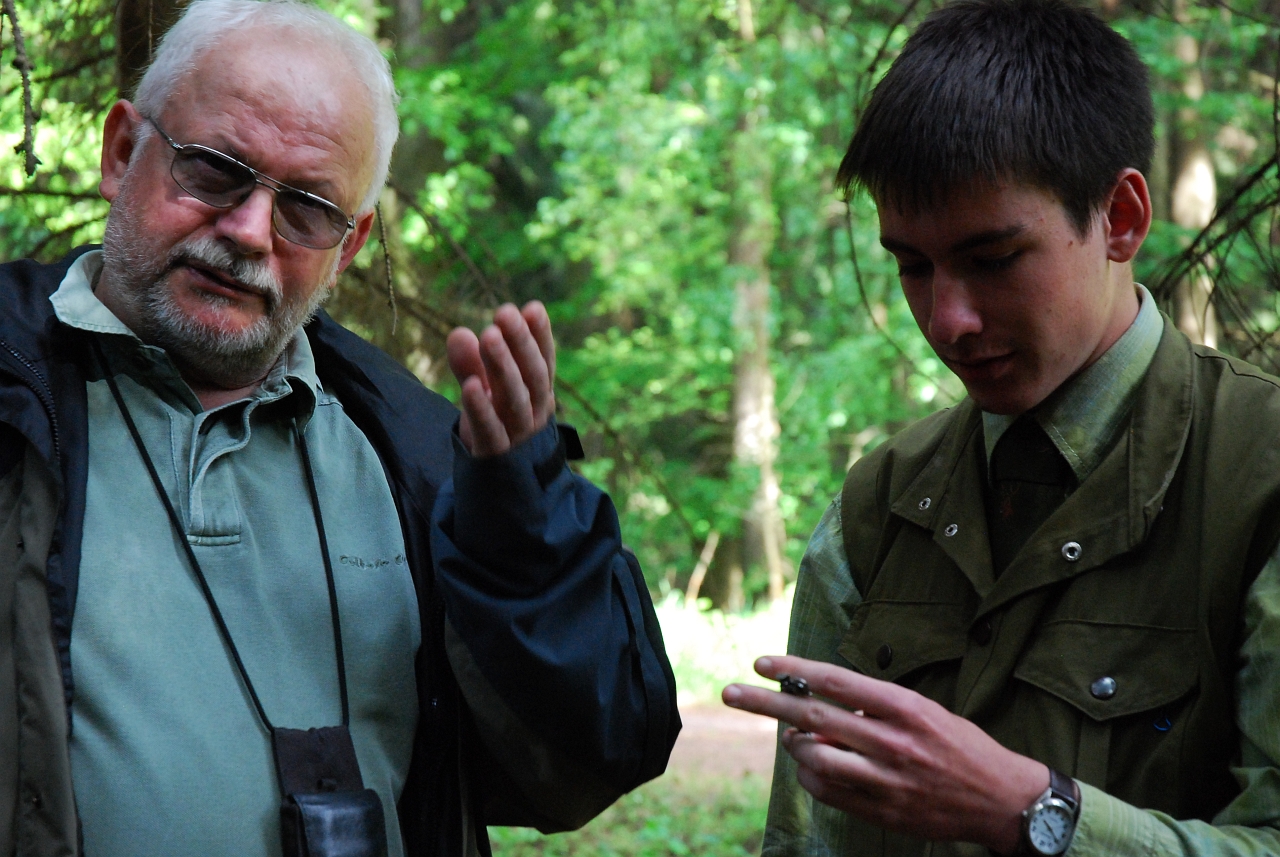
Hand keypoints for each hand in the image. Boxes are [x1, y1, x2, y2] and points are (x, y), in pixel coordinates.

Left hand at [446, 301, 555, 456]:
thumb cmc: (494, 424)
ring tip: (489, 336)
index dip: (540, 336)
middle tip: (505, 313)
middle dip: (521, 342)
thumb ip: (471, 363)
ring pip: (515, 398)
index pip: (543, 361)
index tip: (532, 308)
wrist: (496, 481)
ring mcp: (518, 433)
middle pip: (532, 374)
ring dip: (503, 366)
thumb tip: (459, 333)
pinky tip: (470, 386)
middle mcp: (534, 411)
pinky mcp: (496, 453)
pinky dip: (480, 408)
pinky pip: (490, 429)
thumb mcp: (482, 389)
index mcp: (537, 392)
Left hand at [722, 655, 1047, 853]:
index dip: (794, 669)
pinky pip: (827, 792)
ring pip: (814, 758)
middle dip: (765, 704)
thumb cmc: (960, 746)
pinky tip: (815, 766)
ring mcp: (886, 779)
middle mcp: (892, 741)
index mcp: (904, 707)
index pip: (836, 681)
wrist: (1002, 800)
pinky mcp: (883, 810)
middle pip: (813, 718)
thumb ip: (874, 706)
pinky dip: (810, 776)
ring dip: (793, 746)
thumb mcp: (923, 710)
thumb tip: (821, 701)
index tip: (761, 663)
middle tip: (731, 693)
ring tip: (793, 739)